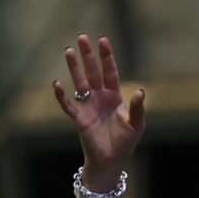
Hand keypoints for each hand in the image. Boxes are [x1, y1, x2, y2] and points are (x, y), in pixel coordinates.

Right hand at [53, 35, 145, 178]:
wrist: (111, 161)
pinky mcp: (79, 119)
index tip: (102, 40)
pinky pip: (69, 105)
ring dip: (74, 68)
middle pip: (92, 72)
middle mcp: (99, 97)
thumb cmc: (125, 142)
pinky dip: (62, 96)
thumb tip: (141, 91)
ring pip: (79, 83)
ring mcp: (88, 107)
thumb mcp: (136, 124)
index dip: (106, 56)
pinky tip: (57, 84)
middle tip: (82, 36)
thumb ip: (138, 108)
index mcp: (114, 96)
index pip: (110, 71)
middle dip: (87, 55)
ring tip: (68, 51)